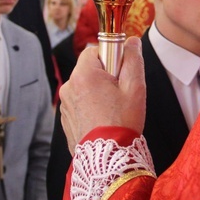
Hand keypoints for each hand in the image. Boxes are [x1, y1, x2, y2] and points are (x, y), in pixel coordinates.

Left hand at [60, 38, 145, 153]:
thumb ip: (133, 59)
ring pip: (84, 87)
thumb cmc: (122, 121)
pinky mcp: (65, 118)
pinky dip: (90, 106)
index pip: (93, 50)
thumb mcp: (135, 87)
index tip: (120, 72)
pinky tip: (103, 119)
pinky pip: (79, 102)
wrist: (108, 157)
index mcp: (84, 75)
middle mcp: (69, 86)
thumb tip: (131, 41)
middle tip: (120, 92)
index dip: (110, 57)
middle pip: (88, 69)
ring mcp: (64, 104)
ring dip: (97, 91)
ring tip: (112, 109)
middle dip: (104, 75)